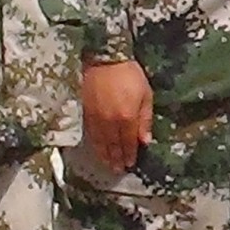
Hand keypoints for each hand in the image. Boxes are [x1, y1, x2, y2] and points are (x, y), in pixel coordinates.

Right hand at [79, 58, 153, 180]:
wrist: (104, 60)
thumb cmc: (130, 75)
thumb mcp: (146, 95)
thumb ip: (145, 120)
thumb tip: (145, 141)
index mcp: (126, 118)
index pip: (128, 142)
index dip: (129, 154)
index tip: (130, 164)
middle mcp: (109, 121)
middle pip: (113, 145)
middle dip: (116, 158)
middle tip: (118, 170)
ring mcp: (94, 118)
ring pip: (99, 142)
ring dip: (104, 155)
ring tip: (108, 164)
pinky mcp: (84, 112)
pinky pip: (90, 133)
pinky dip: (94, 144)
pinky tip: (96, 149)